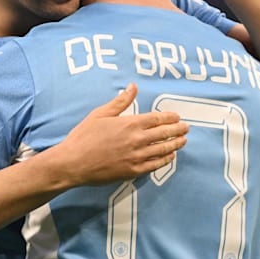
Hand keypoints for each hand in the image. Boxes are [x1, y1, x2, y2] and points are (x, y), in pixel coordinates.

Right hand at [54, 83, 187, 185]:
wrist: (73, 163)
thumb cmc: (83, 137)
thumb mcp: (100, 114)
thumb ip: (120, 101)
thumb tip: (133, 87)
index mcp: (129, 124)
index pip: (157, 119)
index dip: (170, 117)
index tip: (177, 117)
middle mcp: (137, 140)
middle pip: (165, 133)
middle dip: (178, 130)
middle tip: (186, 128)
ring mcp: (137, 157)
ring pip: (164, 149)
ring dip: (176, 144)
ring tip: (183, 140)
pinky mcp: (134, 171)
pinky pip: (156, 165)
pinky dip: (166, 159)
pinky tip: (170, 156)